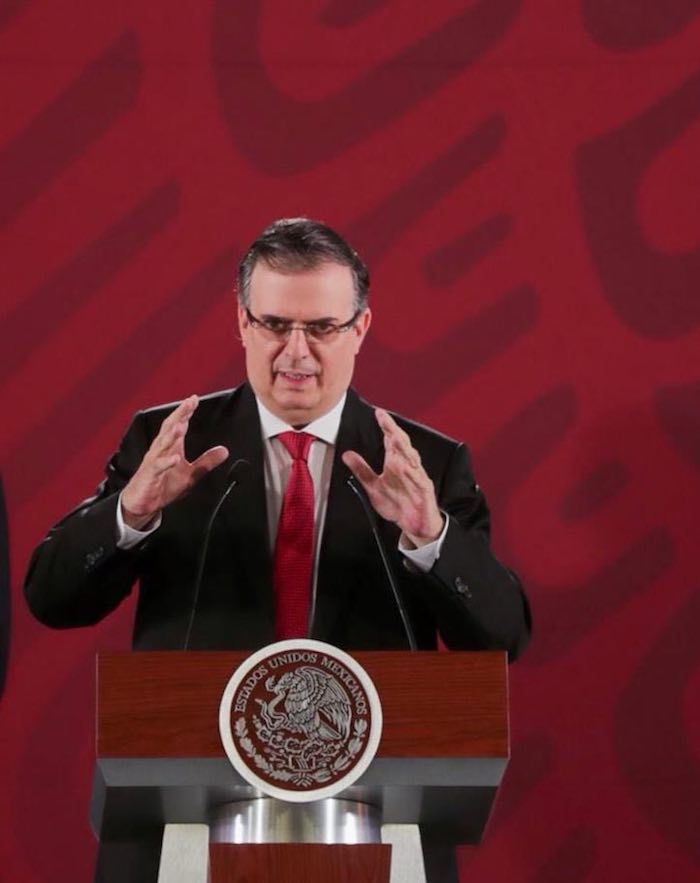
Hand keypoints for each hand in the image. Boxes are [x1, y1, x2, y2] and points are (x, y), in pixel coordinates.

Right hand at [120, 395, 228, 528]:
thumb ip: (206, 461)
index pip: (178, 425)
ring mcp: (154, 462)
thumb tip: (224, 450)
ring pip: (162, 445)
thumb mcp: (191, 474)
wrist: (143, 504)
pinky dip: (166, 462)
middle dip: (179, 415)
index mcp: (170, 448)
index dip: (186, 412)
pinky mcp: (149, 475)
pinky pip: (158, 467)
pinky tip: (175, 458)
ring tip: (181, 424)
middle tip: (189, 402)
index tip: (194, 399)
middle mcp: (160, 450)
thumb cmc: (163, 485)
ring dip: (172, 435)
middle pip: (169, 428)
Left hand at [342, 408, 443, 546]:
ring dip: (403, 447)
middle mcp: (407, 466)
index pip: (390, 440)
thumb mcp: (373, 487)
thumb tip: (347, 454)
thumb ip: (362, 470)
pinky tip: (406, 466)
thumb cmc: (398, 504)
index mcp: (396, 463)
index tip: (378, 413)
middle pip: (401, 444)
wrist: (415, 524)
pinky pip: (419, 479)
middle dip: (393, 431)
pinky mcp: (425, 490)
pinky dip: (413, 473)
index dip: (385, 426)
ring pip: (412, 458)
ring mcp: (417, 477)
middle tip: (384, 419)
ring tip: (394, 436)